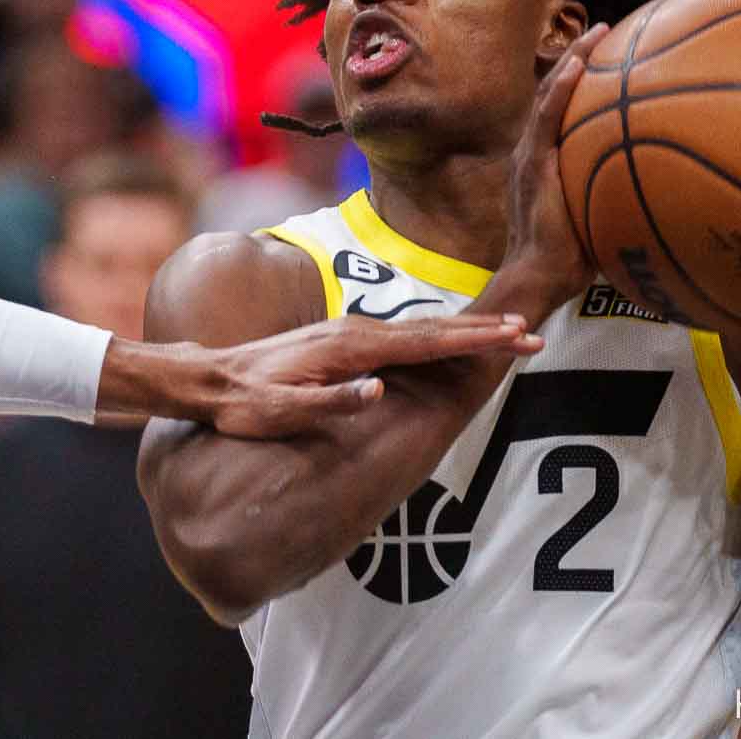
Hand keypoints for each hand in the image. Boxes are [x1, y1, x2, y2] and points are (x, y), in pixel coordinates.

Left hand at [203, 313, 540, 438]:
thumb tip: (379, 390)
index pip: (424, 343)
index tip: (514, 338)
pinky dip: (436, 334)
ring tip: (508, 332)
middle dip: (484, 331)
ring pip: (420, 328)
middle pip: (432, 328)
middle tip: (532, 331)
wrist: (208, 378)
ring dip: (465, 330)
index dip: (473, 342)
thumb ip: (331, 402)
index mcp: (347, 348)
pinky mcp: (342, 337)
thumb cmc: (245, 404)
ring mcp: (347, 330)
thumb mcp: (281, 412)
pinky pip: (402, 334)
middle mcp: (352, 330)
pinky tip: (452, 337)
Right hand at [500, 24, 609, 301]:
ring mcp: (529, 154)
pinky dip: (560, 88)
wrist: (539, 277)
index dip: (582, 79)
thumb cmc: (573, 260)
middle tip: (608, 30)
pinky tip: (578, 66)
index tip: (611, 54)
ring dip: (573, 60)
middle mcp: (533, 150)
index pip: (561, 109)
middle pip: (554, 91)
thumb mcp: (603, 219)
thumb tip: (674, 191)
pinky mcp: (532, 164)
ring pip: (549, 94)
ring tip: (597, 33)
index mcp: (546, 160)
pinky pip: (547, 117)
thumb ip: (625, 196)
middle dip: (580, 57)